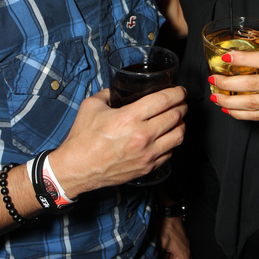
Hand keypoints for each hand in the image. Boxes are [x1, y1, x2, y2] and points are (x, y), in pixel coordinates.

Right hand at [50, 87, 186, 195]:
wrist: (77, 168)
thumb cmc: (82, 139)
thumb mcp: (91, 106)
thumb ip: (107, 94)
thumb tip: (116, 89)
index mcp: (129, 118)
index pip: (164, 100)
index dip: (177, 93)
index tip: (180, 90)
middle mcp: (142, 136)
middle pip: (175, 116)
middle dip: (182, 105)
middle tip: (181, 102)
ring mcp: (147, 154)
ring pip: (178, 136)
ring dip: (182, 124)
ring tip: (178, 119)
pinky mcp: (147, 167)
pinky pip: (169, 153)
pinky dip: (172, 143)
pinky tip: (168, 137)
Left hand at [158, 216, 190, 258]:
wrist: (169, 214)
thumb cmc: (165, 225)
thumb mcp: (158, 243)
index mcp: (183, 258)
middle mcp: (186, 257)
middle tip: (160, 251)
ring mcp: (184, 252)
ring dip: (163, 258)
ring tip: (162, 247)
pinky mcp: (181, 248)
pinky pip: (172, 257)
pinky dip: (166, 254)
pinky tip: (164, 245)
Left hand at [208, 39, 258, 120]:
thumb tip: (244, 43)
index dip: (243, 59)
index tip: (225, 57)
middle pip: (255, 85)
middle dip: (228, 84)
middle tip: (213, 79)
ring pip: (254, 104)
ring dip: (230, 102)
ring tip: (215, 97)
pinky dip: (241, 114)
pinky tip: (228, 109)